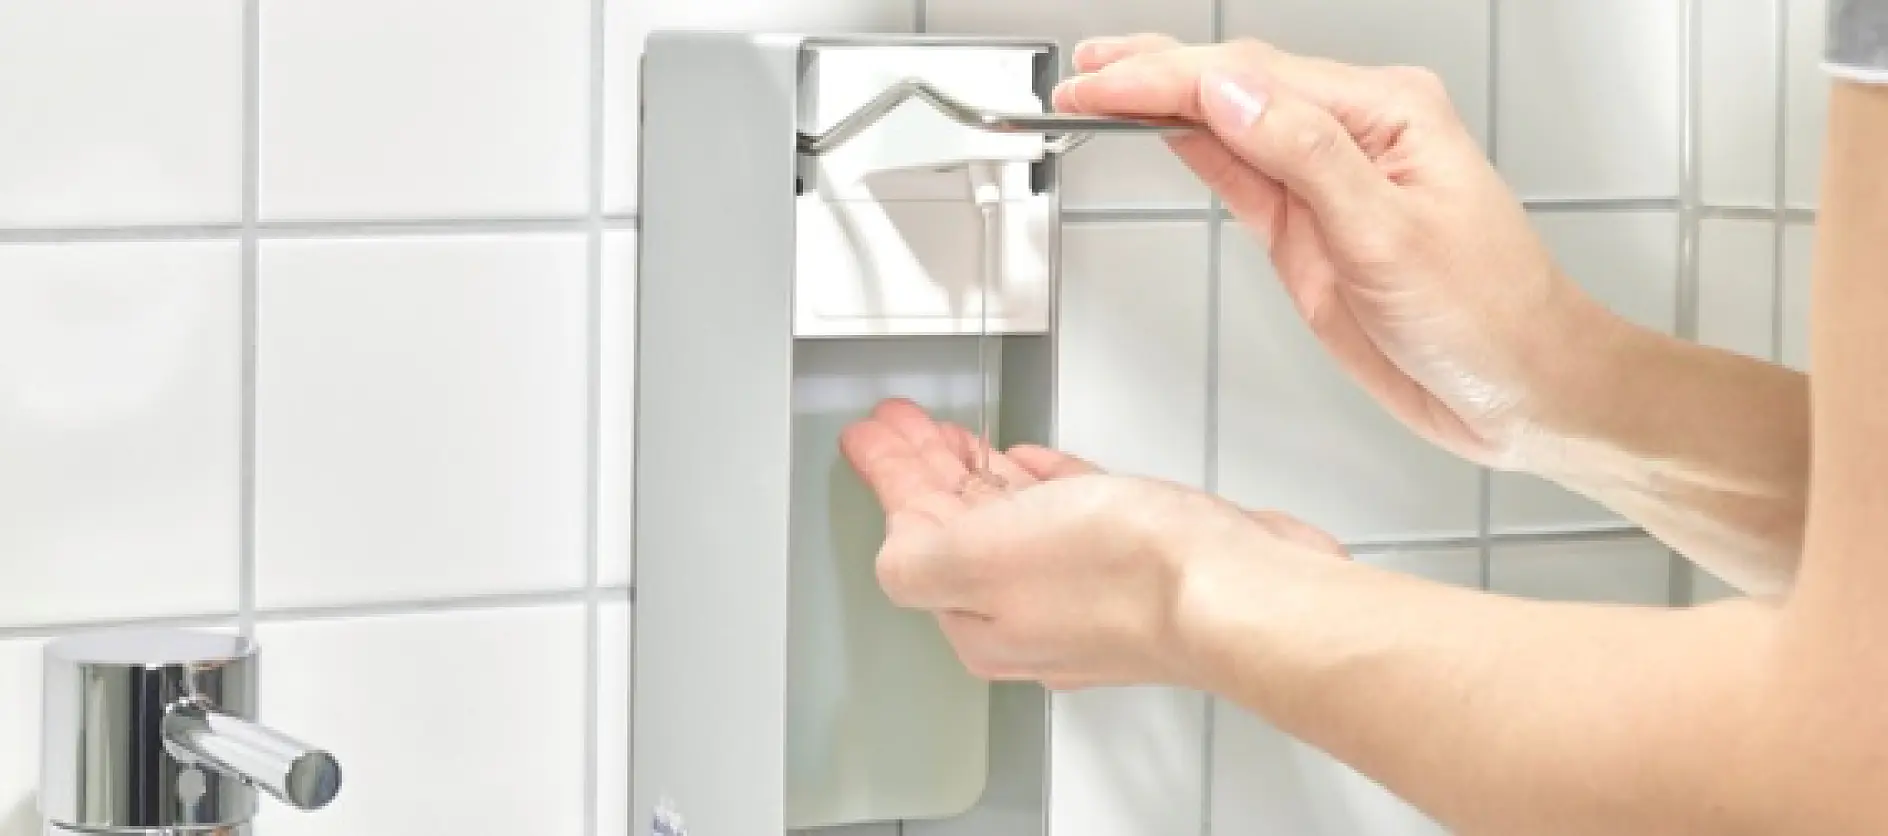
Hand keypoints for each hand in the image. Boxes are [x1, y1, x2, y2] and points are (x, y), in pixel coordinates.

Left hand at [840, 399, 1342, 690]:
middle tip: (903, 425)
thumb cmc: (1125, 576)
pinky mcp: (1141, 565)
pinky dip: (1045, 484)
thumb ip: (919, 554)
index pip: (913, 539)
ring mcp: (1087, 592)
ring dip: (976, 471)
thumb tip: (896, 543)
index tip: (872, 436)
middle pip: (957, 528)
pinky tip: (1037, 465)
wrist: (1234, 588)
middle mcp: (1029, 616)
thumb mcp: (981, 556)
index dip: (890, 477)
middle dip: (926, 469)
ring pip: (1011, 520)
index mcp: (980, 619)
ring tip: (953, 434)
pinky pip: (1073, 516)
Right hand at [1055, 36, 1616, 467]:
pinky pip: (1244, 174)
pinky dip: (1195, 148)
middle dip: (1151, 75)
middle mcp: (1357, 134)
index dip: (1163, 77)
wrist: (1523, 391)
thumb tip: (1231, 95)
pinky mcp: (1314, 229)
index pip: (1250, 78)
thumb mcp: (1391, 235)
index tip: (1098, 80)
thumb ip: (1306, 156)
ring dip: (1163, 104)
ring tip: (1100, 86)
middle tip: (1081, 75)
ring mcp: (1331, 181)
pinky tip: (1162, 130)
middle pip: (1235, 84)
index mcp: (1385, 114)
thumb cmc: (1492, 316)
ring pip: (1233, 123)